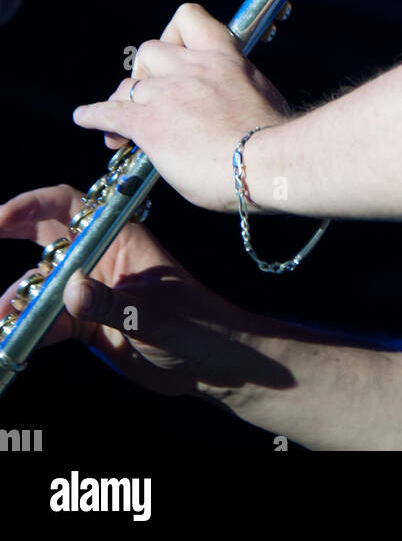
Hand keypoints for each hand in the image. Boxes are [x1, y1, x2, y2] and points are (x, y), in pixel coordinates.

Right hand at [0, 184, 280, 401]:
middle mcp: (99, 258)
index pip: (69, 207)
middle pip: (45, 236)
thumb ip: (112, 303)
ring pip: (39, 286)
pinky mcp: (84, 324)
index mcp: (120, 237)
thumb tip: (69, 291)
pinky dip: (24, 330)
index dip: (31, 206)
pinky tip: (6, 338)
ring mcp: (89, 291)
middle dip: (11, 234)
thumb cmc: (198, 325)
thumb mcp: (157, 315)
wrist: (210, 365)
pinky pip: (45, 322)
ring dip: (14, 299)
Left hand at [71, 3, 292, 211]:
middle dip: (146, 72)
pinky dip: (94, 116)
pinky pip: (108, 112)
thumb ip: (240, 90)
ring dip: (123, 100)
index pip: (188, 19)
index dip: (175, 35)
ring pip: (129, 83)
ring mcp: (167, 93)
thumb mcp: (263, 97)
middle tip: (150, 96)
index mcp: (224, 57)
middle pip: (150, 51)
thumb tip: (238, 101)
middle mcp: (192, 67)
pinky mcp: (149, 124)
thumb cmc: (275, 138)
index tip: (177, 54)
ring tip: (120, 122)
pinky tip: (86, 118)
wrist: (267, 161)